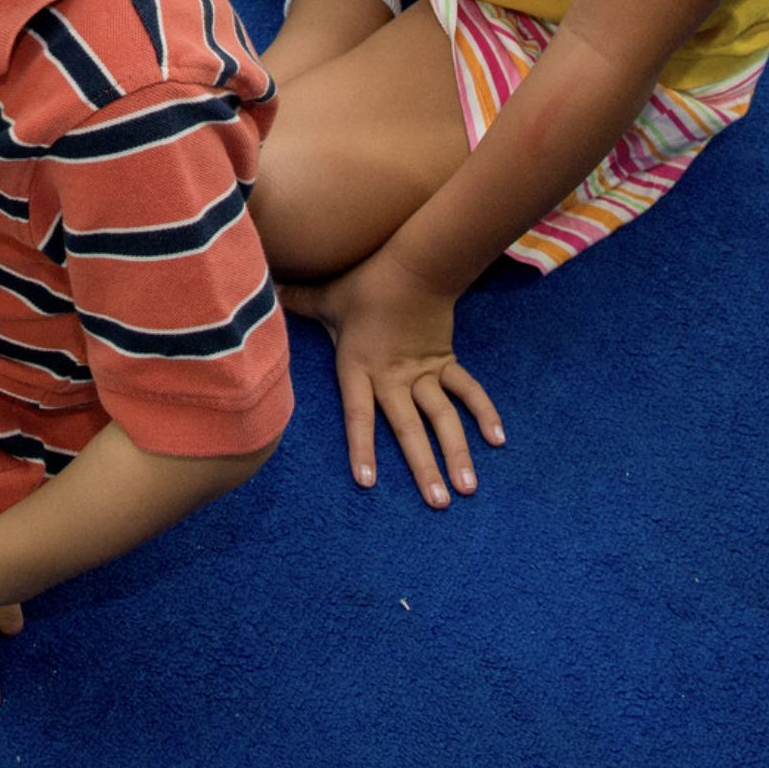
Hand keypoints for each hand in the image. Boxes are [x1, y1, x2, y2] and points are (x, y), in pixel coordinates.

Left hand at [282, 251, 502, 507]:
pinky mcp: (446, 361)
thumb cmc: (365, 282)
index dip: (362, 447)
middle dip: (423, 467)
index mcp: (361, 368)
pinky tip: (498, 440)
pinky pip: (467, 390)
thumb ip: (299, 301)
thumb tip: (270, 290)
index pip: (359, 415)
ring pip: (443, 417)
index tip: (368, 483)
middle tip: (437, 503)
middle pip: (409, 428)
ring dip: (457, 452)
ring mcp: (424, 372)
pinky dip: (484, 412)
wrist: (414, 264)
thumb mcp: (327, 296)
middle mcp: (394, 377)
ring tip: (467, 487)